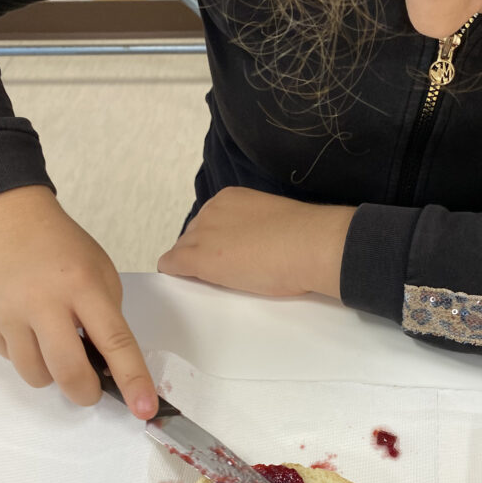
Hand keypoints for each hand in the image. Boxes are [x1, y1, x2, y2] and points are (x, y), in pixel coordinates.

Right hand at [0, 186, 157, 418]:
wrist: (10, 221)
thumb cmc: (63, 250)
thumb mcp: (101, 274)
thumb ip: (107, 319)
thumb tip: (112, 369)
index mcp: (83, 286)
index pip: (115, 341)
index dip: (133, 379)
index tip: (144, 408)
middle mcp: (43, 301)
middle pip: (68, 371)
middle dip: (86, 392)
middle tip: (91, 388)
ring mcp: (9, 313)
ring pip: (36, 375)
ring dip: (53, 374)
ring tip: (55, 345)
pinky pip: (12, 360)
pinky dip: (27, 355)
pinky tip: (29, 329)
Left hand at [157, 187, 354, 298]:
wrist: (308, 245)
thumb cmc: (304, 238)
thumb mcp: (274, 222)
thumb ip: (257, 228)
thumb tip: (257, 244)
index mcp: (230, 198)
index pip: (210, 221)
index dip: (217, 241)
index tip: (229, 255)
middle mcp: (211, 211)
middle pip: (193, 235)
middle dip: (203, 253)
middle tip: (224, 272)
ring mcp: (203, 234)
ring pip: (183, 251)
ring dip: (192, 266)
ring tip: (211, 283)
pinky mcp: (199, 258)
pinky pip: (173, 264)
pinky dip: (175, 275)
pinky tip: (183, 284)